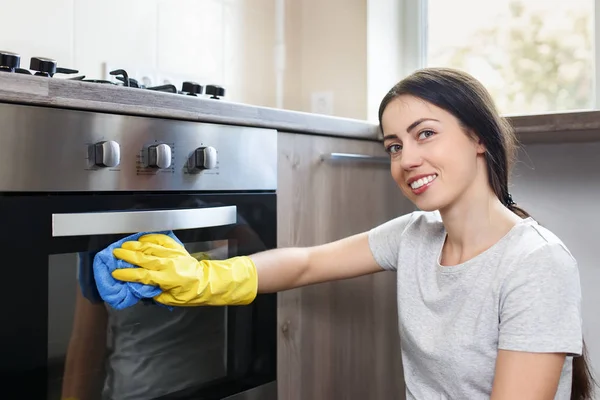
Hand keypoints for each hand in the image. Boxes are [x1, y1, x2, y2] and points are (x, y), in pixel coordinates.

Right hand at [111, 234, 257, 305]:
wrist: (206, 282)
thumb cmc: (189, 293)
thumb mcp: (170, 299)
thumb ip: (154, 293)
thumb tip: (140, 287)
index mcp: (166, 278)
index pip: (141, 275)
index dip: (127, 274)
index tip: (115, 273)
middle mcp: (168, 264)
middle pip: (143, 257)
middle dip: (127, 255)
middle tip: (115, 253)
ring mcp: (172, 254)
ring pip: (150, 247)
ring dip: (136, 245)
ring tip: (124, 245)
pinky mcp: (177, 248)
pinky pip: (162, 240)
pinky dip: (151, 238)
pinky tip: (142, 238)